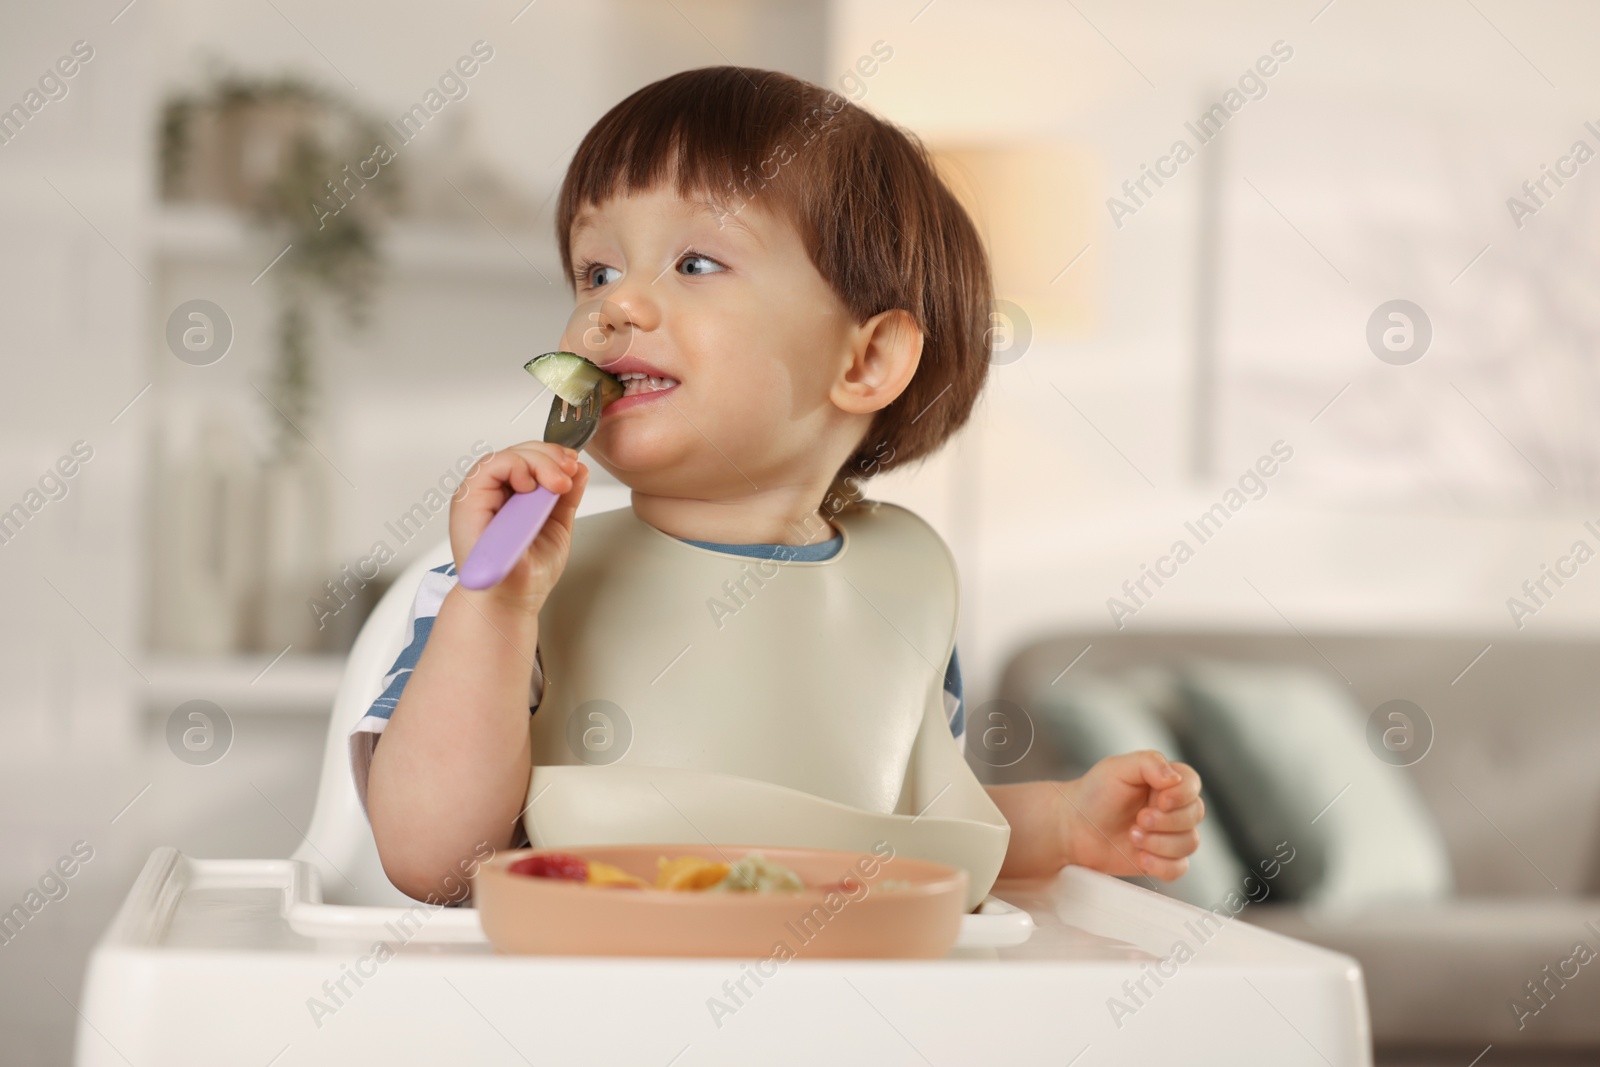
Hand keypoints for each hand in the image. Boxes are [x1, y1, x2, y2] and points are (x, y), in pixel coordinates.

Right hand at [448, 441, 588, 609]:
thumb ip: (566, 497)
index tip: (574, 467)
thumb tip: (579, 468)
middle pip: (520, 452)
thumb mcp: (558, 525)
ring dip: (536, 461)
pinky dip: (513, 467)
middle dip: (550, 456)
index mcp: (513, 495)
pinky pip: (487, 468)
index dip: (554, 457)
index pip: (531, 459)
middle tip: (568, 473)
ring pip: (506, 455)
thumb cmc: (528, 572)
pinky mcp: (468, 502)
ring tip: (556, 482)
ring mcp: (479, 496)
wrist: (512, 601)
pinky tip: (530, 483)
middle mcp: (494, 492)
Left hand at [1056, 750, 1203, 880]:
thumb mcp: (1116, 767)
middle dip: (1166, 821)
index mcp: (1165, 781)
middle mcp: (1171, 807)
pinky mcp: (1161, 859)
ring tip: (1132, 836)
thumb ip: (1149, 763)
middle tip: (1138, 820)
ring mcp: (1168, 834)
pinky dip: (1162, 865)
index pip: (1193, 784)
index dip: (1182, 795)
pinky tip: (1140, 857)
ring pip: (1190, 843)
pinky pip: (1179, 868)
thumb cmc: (1094, 793)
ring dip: (1161, 843)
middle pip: (1195, 814)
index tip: (1158, 800)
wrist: (1073, 827)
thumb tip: (1175, 778)